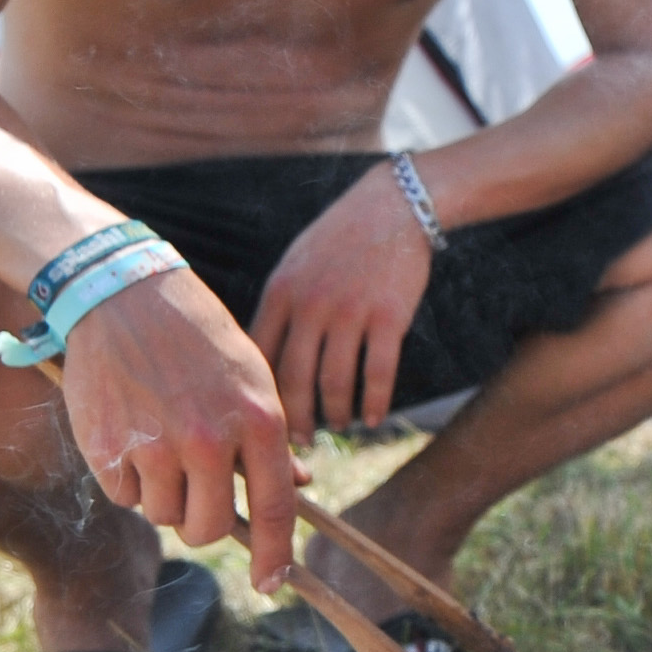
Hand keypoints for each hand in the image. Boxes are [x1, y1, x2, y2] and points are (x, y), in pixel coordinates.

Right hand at [56, 272, 304, 596]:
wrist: (125, 295)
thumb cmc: (197, 337)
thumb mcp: (252, 376)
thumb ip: (270, 437)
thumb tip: (297, 487)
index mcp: (258, 421)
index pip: (274, 510)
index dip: (274, 556)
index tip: (271, 585)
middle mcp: (210, 440)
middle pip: (208, 529)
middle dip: (201, 522)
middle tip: (193, 489)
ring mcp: (157, 446)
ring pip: (163, 516)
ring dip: (161, 495)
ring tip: (158, 441)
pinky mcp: (108, 448)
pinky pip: (124, 496)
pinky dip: (126, 478)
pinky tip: (128, 432)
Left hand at [250, 160, 436, 439]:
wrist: (392, 206)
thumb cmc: (339, 240)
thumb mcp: (295, 266)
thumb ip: (278, 310)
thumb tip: (259, 363)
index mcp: (280, 294)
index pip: (259, 359)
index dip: (259, 397)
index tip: (262, 422)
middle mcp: (310, 305)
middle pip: (293, 379)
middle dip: (295, 420)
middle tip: (299, 445)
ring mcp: (350, 311)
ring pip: (335, 382)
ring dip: (336, 414)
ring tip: (339, 425)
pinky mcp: (389, 316)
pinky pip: (378, 373)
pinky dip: (375, 402)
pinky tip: (374, 417)